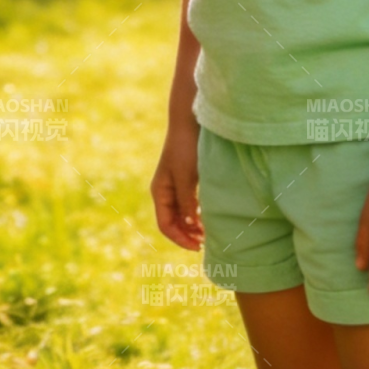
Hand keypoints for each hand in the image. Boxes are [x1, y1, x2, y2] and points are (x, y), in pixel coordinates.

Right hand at [150, 121, 203, 249]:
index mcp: (160, 192)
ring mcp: (175, 186)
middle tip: (206, 243)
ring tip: (209, 233)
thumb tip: (191, 225)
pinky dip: (197, 215)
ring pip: (182, 215)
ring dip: (192, 227)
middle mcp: (165, 192)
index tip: (198, 246)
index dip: (180, 239)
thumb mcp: (186, 177)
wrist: (189, 123)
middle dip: (187, 235)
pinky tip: (208, 218)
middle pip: (173, 223)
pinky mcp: (186, 180)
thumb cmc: (185, 148)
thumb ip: (187, 202)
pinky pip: (189, 205)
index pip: (165, 225)